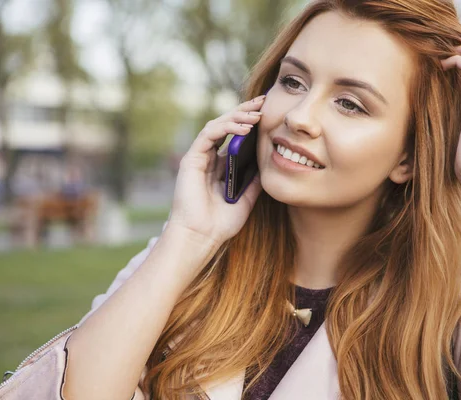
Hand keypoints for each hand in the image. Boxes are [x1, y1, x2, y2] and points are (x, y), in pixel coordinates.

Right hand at [166, 95, 265, 244]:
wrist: (202, 237)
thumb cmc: (221, 223)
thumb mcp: (247, 198)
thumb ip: (254, 181)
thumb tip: (268, 164)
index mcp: (221, 166)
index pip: (235, 136)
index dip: (250, 123)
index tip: (269, 113)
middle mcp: (209, 158)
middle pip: (227, 126)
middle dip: (245, 111)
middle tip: (264, 101)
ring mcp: (199, 157)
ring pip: (217, 125)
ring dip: (237, 116)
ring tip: (257, 113)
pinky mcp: (191, 159)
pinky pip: (208, 135)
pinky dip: (226, 127)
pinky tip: (243, 127)